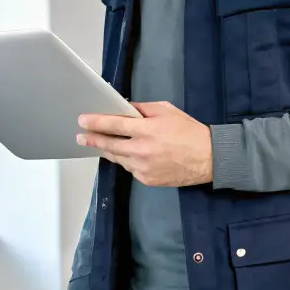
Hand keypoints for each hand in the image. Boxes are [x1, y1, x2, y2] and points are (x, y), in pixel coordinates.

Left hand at [77, 101, 212, 186]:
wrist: (209, 159)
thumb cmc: (188, 131)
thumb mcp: (166, 110)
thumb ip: (142, 109)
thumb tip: (124, 109)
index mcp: (147, 130)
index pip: (114, 124)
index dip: (96, 122)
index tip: (82, 120)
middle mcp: (142, 150)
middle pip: (109, 145)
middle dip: (93, 140)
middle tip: (80, 137)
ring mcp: (143, 168)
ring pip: (118, 158)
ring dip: (109, 151)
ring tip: (100, 144)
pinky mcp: (147, 180)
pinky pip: (130, 168)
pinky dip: (127, 160)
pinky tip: (128, 154)